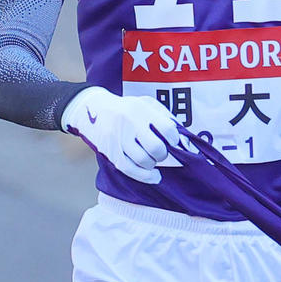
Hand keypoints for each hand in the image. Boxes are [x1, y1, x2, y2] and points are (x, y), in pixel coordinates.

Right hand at [61, 86, 192, 183]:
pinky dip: (145, 176)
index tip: (174, 143)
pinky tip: (153, 176)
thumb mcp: (147, 104)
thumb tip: (187, 142)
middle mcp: (128, 122)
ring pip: (143, 161)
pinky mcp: (110, 151)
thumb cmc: (128, 109)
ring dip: (153, 165)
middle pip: (156, 148)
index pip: (167, 129)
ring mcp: (117, 138)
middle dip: (163, 154)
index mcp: (141, 108)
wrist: (93, 108)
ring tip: (153, 160)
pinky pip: (129, 170)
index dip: (175, 140)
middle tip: (161, 153)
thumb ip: (167, 119)